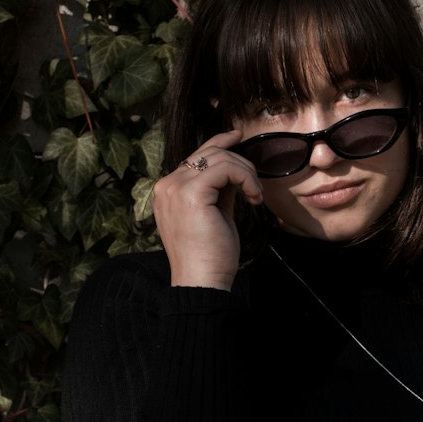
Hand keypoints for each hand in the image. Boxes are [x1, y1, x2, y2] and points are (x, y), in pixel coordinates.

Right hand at [152, 130, 263, 291]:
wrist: (202, 283)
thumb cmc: (210, 257)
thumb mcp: (215, 215)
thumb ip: (220, 190)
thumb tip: (236, 170)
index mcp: (168, 191)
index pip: (196, 156)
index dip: (220, 142)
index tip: (239, 138)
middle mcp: (167, 185)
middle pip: (208, 151)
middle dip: (239, 160)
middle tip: (255, 184)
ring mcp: (175, 187)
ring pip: (220, 157)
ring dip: (246, 173)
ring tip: (255, 196)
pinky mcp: (191, 193)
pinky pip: (226, 168)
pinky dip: (246, 178)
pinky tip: (252, 198)